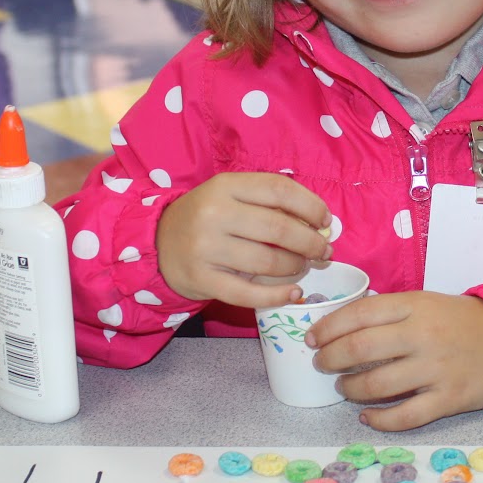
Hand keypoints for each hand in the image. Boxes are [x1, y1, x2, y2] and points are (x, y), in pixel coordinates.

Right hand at [156, 172, 331, 308]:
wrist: (157, 242)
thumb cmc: (206, 217)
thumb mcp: (230, 195)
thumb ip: (268, 202)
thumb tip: (320, 222)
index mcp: (226, 185)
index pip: (279, 190)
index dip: (310, 206)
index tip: (325, 220)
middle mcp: (214, 214)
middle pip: (279, 229)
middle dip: (310, 242)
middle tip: (323, 251)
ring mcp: (205, 248)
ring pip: (267, 263)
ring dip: (295, 267)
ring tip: (302, 267)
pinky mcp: (201, 279)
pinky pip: (247, 294)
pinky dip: (276, 296)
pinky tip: (293, 293)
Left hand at [306, 292, 482, 431]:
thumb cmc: (456, 321)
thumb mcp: (424, 303)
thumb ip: (388, 313)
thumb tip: (339, 327)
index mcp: (414, 306)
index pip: (359, 314)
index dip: (328, 328)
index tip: (313, 339)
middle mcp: (422, 336)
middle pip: (361, 349)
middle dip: (331, 359)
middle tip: (322, 364)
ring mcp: (436, 369)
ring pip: (378, 385)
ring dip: (351, 389)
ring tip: (344, 388)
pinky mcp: (448, 399)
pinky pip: (405, 416)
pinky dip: (379, 420)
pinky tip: (366, 416)